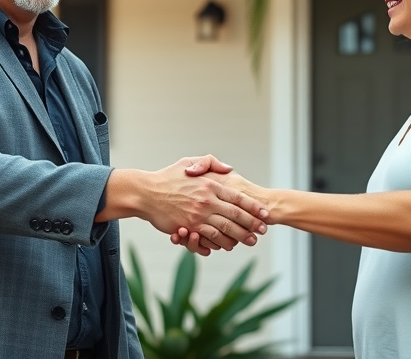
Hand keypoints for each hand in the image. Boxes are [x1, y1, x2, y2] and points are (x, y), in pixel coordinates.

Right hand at [140, 155, 267, 251]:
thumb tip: (229, 169)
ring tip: (252, 241)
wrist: (146, 193)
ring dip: (241, 236)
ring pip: (226, 228)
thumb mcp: (189, 162)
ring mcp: (198, 214)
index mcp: (209, 185)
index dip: (253, 207)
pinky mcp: (189, 226)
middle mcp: (207, 200)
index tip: (264, 213)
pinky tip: (230, 246)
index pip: (237, 197)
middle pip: (236, 214)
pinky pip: (210, 237)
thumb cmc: (166, 177)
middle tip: (264, 230)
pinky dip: (222, 242)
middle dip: (252, 223)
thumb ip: (211, 163)